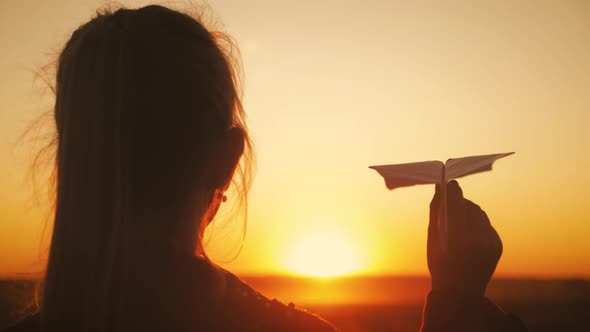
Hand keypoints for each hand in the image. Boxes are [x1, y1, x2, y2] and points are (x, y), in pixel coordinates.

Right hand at [427, 180, 502, 296]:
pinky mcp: (498, 246)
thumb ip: (436, 212)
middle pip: (470, 206)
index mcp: (457, 237)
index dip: (453, 190)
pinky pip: (487, 226)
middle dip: (460, 202)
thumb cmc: (440, 264)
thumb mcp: (432, 239)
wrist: (460, 294)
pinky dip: (478, 225)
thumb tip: (439, 189)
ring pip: (480, 214)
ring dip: (469, 213)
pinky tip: (469, 234)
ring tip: (459, 221)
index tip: (449, 182)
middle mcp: (477, 238)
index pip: (457, 203)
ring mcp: (490, 243)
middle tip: (451, 203)